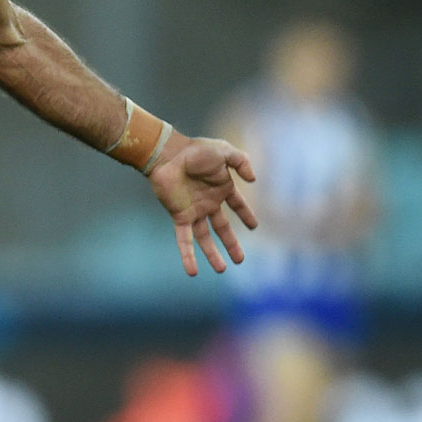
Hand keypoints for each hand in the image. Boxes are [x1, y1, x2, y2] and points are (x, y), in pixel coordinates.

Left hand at [147, 133, 258, 275]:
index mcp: (221, 187)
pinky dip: (188, 255)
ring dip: (212, 254)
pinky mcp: (180, 216)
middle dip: (231, 244)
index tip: (254, 226)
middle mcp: (208, 202)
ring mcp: (194, 211)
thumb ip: (242, 162)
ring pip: (205, 238)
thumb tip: (253, 181)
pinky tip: (192, 271)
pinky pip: (184, 240)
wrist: (168, 154)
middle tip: (240, 260)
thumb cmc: (195, 150)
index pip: (237, 205)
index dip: (246, 215)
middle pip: (222, 228)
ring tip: (222, 269)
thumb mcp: (225, 151)